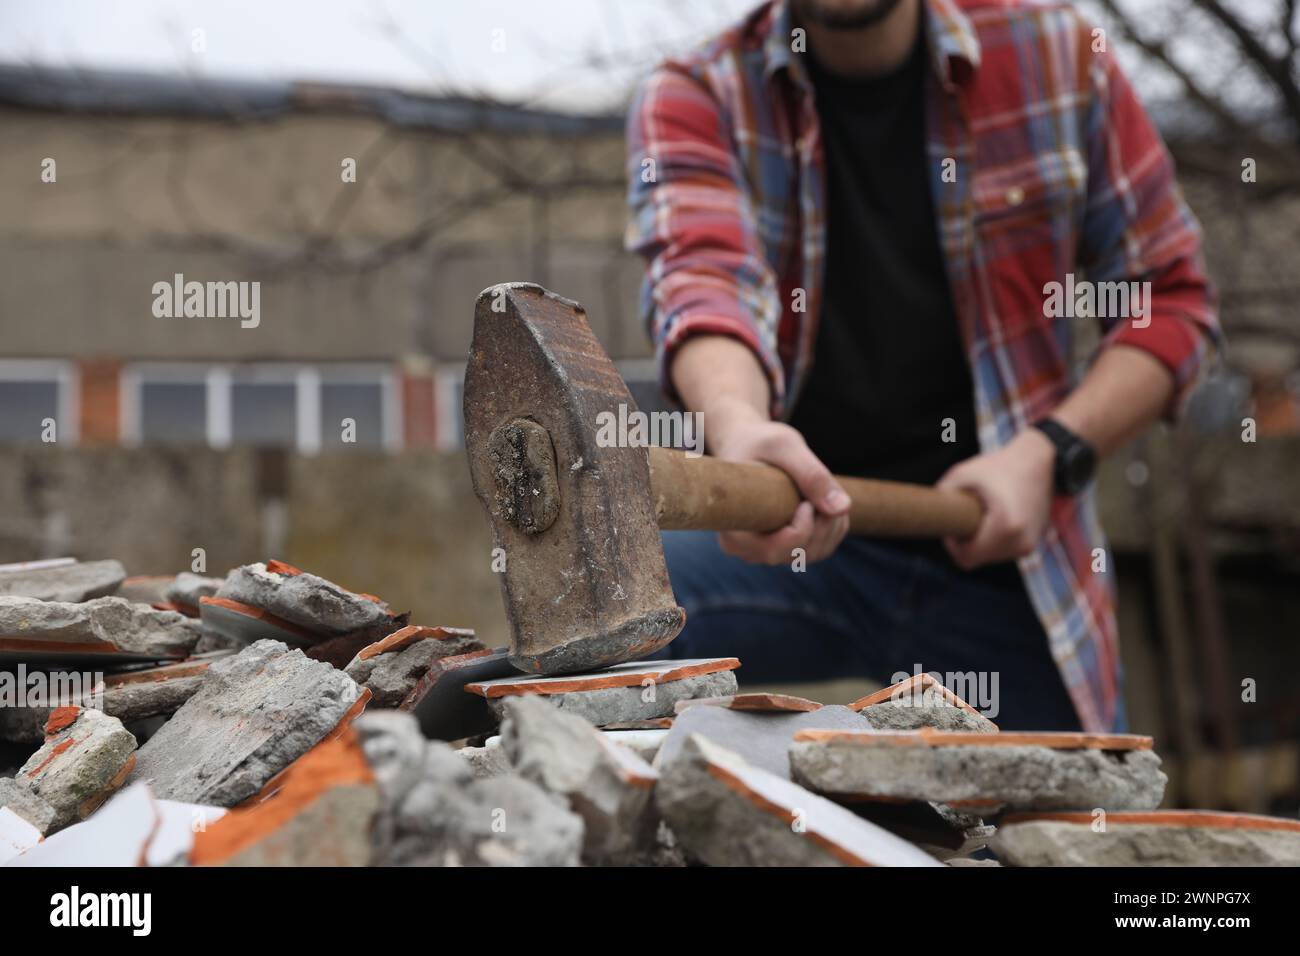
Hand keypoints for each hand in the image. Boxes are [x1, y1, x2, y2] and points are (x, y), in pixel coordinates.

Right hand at [706, 398, 850, 565]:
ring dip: (831, 522)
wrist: (748, 445)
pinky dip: (834, 525)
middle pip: (800, 552)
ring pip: (814, 552)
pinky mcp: (786, 546)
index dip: (801, 530)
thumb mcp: (783, 447)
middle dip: (823, 522)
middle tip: (821, 487)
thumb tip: (843, 508)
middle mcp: (748, 550)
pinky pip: (821, 547)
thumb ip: (811, 474)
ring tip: (821, 489)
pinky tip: (823, 499)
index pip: (774, 550)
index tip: (806, 501)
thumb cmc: (759, 443)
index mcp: (734, 533)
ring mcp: (768, 551)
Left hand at [936, 428, 1055, 568]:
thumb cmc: (998, 465)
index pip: (966, 558)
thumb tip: (929, 516)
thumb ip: (942, 495)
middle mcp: (1021, 542)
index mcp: (1005, 527)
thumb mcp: (962, 474)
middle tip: (964, 515)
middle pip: (977, 559)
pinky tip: (995, 517)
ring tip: (983, 514)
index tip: (952, 524)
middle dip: (966, 543)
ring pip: (990, 557)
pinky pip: (1002, 551)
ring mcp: (1029, 546)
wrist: (1039, 461)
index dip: (953, 546)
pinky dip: (993, 540)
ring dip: (980, 542)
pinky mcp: (1033, 544)